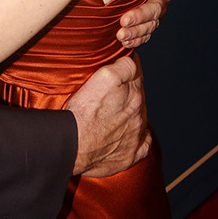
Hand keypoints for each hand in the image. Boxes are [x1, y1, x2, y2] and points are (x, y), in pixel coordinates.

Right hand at [67, 54, 149, 176]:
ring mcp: (134, 139)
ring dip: (132, 114)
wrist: (73, 144)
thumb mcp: (104, 76)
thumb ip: (125, 66)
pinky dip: (141, 139)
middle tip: (112, 91)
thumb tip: (133, 62)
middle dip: (129, 92)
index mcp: (135, 98)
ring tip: (116, 111)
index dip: (128, 69)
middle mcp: (138, 118)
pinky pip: (143, 146)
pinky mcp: (128, 157)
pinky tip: (133, 135)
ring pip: (140, 121)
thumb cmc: (84, 111)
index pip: (136, 76)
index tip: (119, 68)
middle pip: (139, 98)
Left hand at [116, 0, 173, 48]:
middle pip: (156, 7)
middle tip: (124, 20)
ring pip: (151, 24)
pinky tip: (125, 42)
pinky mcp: (149, 23)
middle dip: (140, 14)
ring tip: (121, 34)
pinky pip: (146, 34)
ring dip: (136, 31)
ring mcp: (156, 11)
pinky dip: (136, 39)